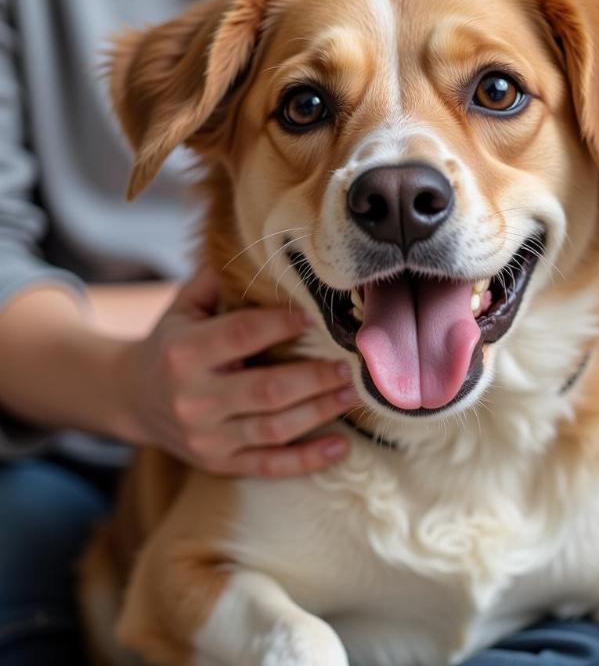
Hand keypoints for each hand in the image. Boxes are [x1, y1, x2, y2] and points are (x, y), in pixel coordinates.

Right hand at [118, 268, 356, 476]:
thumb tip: (261, 247)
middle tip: (349, 364)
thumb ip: (215, 279)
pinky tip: (340, 446)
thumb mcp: (182, 307)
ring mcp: (207, 437)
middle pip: (268, 389)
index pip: (243, 334)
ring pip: (275, 428)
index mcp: (184, 352)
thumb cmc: (171, 343)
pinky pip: (270, 465)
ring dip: (320, 411)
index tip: (316, 316)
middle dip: (315, 376)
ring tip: (352, 393)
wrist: (131, 398)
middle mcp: (194, 399)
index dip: (283, 324)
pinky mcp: (219, 463)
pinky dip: (308, 459)